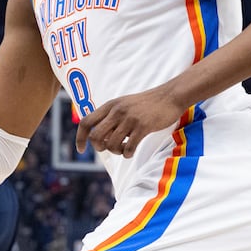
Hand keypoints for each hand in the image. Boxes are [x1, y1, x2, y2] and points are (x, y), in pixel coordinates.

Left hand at [75, 84, 189, 157]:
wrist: (170, 96)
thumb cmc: (147, 104)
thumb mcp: (124, 104)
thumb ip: (110, 117)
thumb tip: (98, 137)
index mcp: (110, 106)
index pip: (86, 122)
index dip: (80, 138)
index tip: (81, 149)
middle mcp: (117, 111)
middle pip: (95, 137)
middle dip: (99, 148)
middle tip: (108, 148)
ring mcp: (129, 119)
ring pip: (111, 145)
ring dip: (116, 152)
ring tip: (124, 149)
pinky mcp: (142, 126)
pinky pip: (128, 148)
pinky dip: (127, 154)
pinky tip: (131, 151)